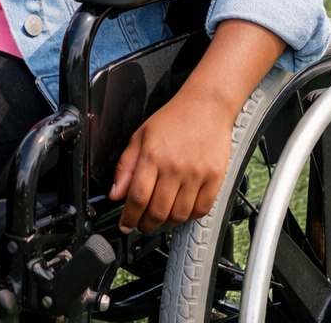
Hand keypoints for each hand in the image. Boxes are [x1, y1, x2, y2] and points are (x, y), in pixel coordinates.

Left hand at [110, 91, 236, 232]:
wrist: (207, 105)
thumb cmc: (174, 118)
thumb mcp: (140, 136)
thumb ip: (125, 166)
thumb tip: (116, 193)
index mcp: (152, 156)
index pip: (137, 198)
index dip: (129, 217)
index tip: (126, 224)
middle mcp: (174, 166)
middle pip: (157, 211)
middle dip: (146, 225)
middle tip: (143, 224)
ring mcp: (196, 173)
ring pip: (179, 215)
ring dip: (167, 223)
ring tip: (162, 217)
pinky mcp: (215, 177)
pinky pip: (201, 209)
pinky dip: (190, 216)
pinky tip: (183, 209)